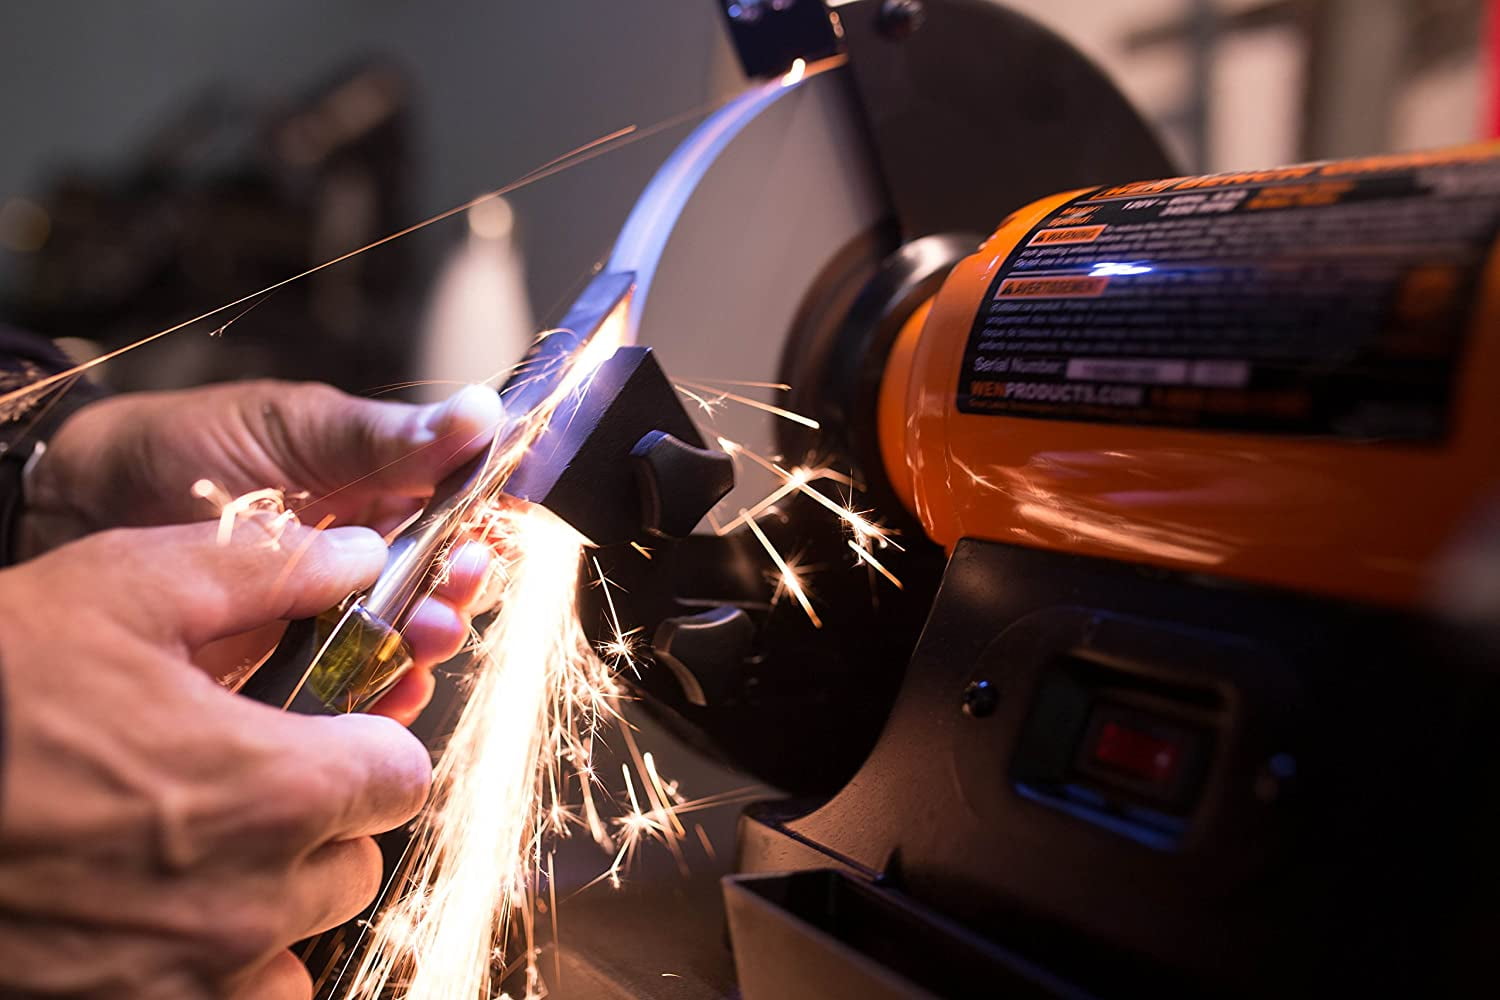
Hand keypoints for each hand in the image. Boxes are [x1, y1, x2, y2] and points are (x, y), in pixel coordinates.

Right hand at [0, 520, 430, 998]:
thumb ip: (267, 569)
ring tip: (199, 849)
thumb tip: (359, 555)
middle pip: (356, 862)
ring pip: (299, 944)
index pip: (403, 776)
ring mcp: (193, 976)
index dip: (370, 744)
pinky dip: (217, 968)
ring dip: (273, 902)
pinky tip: (162, 913)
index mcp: (277, 787)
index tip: (331, 731)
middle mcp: (252, 899)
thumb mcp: (125, 589)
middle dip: (322, 819)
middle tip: (248, 780)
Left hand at [21, 380, 504, 721]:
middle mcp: (364, 552)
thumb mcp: (290, 429)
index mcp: (377, 485)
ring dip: (433, 639)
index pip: (461, 505)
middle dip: (463, 584)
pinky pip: (356, 689)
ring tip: (427, 633)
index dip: (490, 516)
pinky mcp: (293, 667)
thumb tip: (480, 412)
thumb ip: (384, 437)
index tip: (501, 521)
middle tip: (456, 580)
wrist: (73, 505)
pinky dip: (385, 697)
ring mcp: (330, 612)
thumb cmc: (178, 447)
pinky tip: (394, 690)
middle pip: (446, 579)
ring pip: (411, 638)